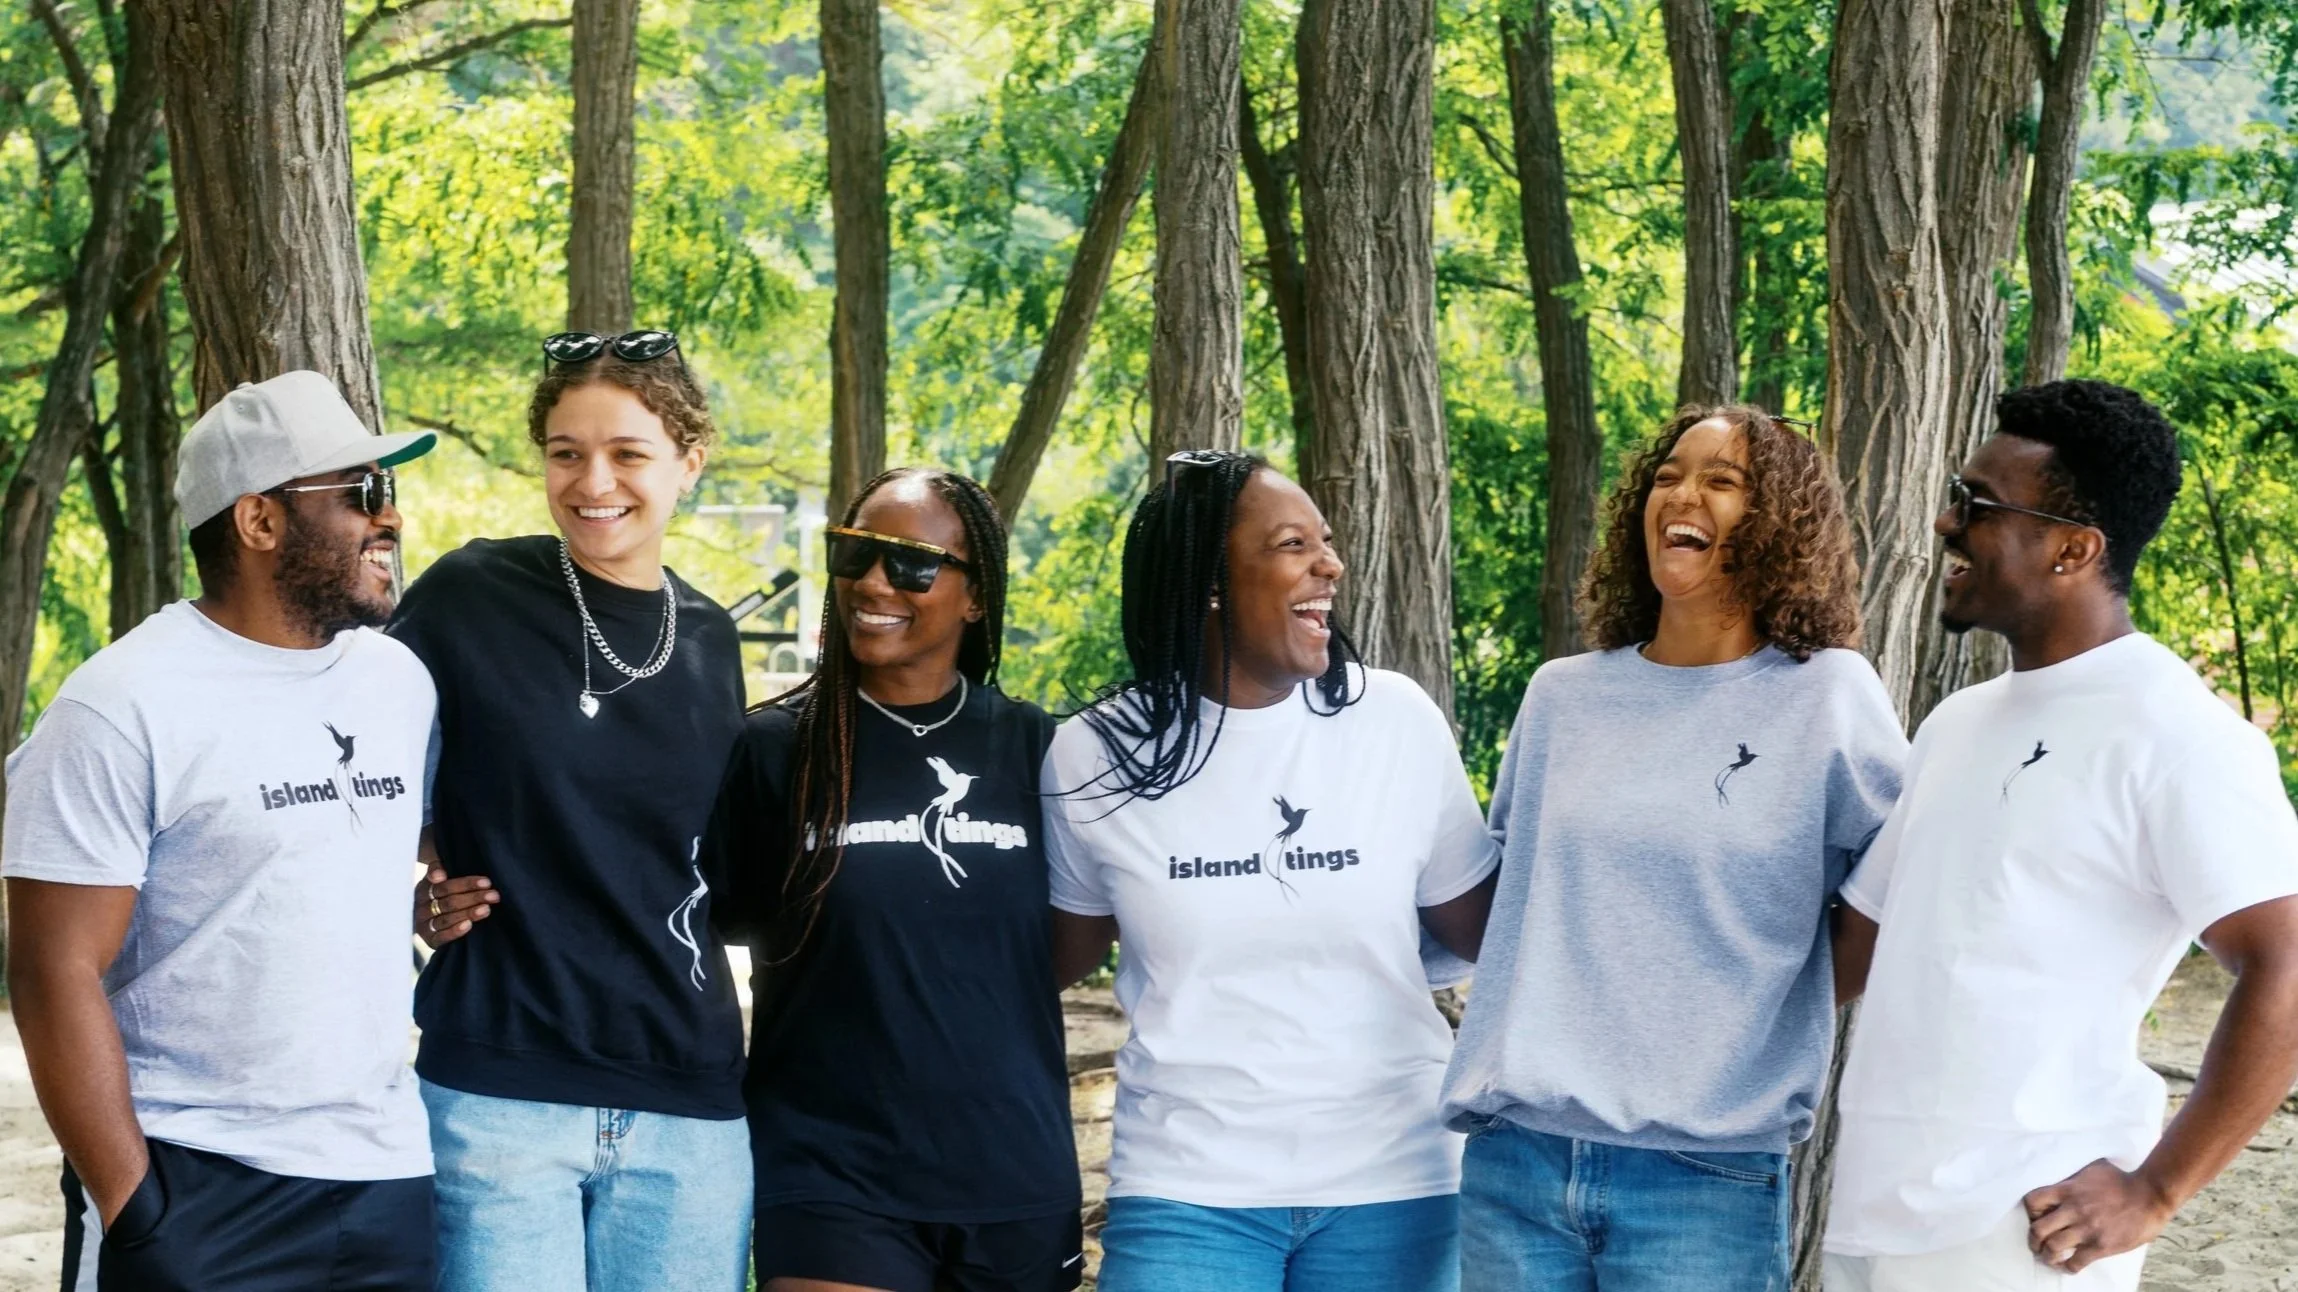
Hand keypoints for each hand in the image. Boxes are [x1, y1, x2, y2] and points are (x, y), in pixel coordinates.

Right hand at [415, 868, 496, 947]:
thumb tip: (440, 875)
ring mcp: (424, 925)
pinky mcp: (429, 940)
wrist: (429, 920)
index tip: (487, 882)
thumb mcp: (440, 879)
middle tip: (494, 896)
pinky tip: (468, 925)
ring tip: (486, 909)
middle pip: (449, 902)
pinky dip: (454, 931)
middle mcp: (421, 907)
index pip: (445, 886)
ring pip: (446, 919)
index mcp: (424, 889)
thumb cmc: (442, 894)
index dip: (466, 884)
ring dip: (468, 913)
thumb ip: (439, 869)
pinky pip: (441, 937)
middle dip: (474, 898)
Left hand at [2023, 1159, 2174, 1272]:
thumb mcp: (2092, 1170)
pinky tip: (2068, 1266)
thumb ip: (2073, 1178)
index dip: (2030, 1213)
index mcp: (2068, 1190)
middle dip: (2033, 1240)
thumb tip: (2062, 1180)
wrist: (2150, 1195)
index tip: (2035, 1218)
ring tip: (2049, 1258)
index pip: (2033, 1201)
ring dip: (2047, 1256)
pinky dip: (2068, 1267)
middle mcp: (2073, 1210)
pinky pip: (2076, 1261)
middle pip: (2038, 1229)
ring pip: (2053, 1247)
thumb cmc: (2123, 1180)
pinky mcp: (2101, 1245)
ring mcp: (2086, 1229)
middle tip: (2036, 1244)